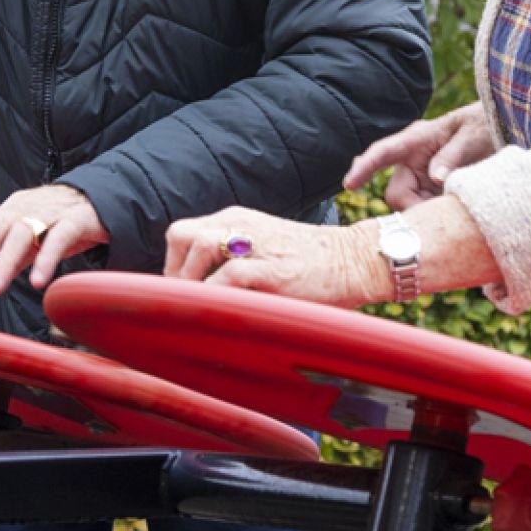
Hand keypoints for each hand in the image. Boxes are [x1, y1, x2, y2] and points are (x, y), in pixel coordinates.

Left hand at [0, 184, 108, 296]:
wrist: (104, 200)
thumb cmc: (63, 221)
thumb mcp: (33, 238)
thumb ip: (10, 257)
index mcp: (13, 209)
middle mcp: (27, 206)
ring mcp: (51, 211)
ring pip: (22, 233)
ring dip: (5, 262)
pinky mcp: (76, 220)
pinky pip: (58, 239)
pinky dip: (45, 260)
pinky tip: (38, 281)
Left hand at [163, 206, 384, 307]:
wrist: (356, 260)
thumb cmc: (310, 264)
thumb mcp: (264, 249)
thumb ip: (233, 260)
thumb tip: (200, 292)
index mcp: (238, 220)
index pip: (184, 233)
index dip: (174, 265)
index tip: (180, 292)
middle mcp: (241, 225)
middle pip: (180, 234)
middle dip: (175, 270)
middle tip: (186, 299)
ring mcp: (257, 244)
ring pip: (200, 247)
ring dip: (191, 281)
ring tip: (203, 305)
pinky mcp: (273, 268)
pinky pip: (230, 275)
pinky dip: (218, 293)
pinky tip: (224, 310)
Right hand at [343, 103, 493, 209]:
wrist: (501, 131)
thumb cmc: (483, 126)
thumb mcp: (472, 136)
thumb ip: (452, 155)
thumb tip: (436, 178)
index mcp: (416, 139)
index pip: (382, 153)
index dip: (364, 168)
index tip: (349, 185)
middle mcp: (413, 160)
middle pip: (397, 193)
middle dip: (414, 208)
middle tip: (442, 217)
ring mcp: (422, 177)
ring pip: (411, 206)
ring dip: (429, 214)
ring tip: (458, 208)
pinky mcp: (433, 192)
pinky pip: (426, 211)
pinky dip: (437, 216)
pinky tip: (457, 213)